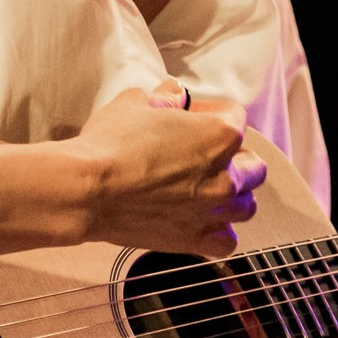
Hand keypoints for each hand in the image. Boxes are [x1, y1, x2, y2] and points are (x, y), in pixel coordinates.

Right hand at [65, 83, 264, 257]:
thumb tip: (172, 95)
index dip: (210, 112)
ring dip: (232, 196)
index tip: (191, 116)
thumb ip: (164, 97)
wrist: (86, 190)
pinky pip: (226, 242)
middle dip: (233, 157)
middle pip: (251, 165)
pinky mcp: (193, 239)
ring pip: (245, 206)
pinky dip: (219, 232)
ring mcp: (212, 211)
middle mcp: (225, 175)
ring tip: (207, 190)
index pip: (235, 116)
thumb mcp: (136, 102)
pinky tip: (201, 221)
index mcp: (219, 135)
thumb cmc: (109, 145)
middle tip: (203, 154)